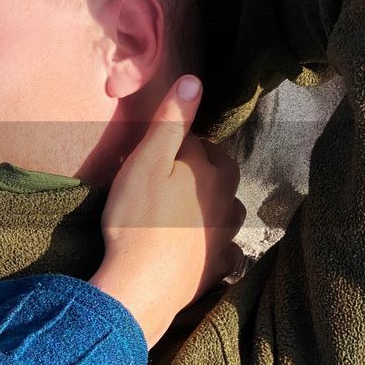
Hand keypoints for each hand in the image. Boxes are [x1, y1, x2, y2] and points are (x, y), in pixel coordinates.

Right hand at [91, 76, 244, 347]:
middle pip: (221, 173)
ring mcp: (225, 235)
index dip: (177, 145)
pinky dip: (217, 246)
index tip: (155, 152)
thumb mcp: (145, 161)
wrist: (142, 285)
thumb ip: (171, 122)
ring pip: (228, 210)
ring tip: (185, 210)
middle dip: (203, 170)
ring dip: (213, 206)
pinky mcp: (217, 266)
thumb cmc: (137, 220)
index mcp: (209, 170)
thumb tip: (194, 80)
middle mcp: (225, 199)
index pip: (199, 143)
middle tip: (170, 177)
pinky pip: (227, 250)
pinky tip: (200, 248)